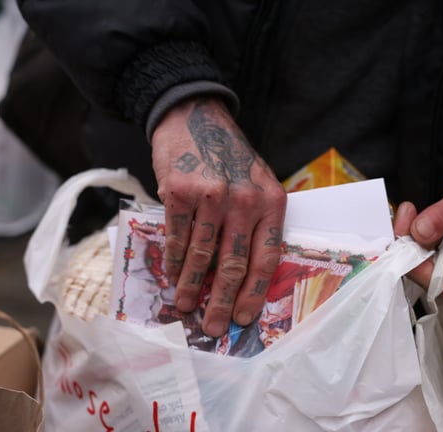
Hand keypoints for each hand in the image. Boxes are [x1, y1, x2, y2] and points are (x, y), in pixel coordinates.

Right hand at [151, 97, 285, 337]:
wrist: (195, 116)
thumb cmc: (229, 155)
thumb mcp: (258, 181)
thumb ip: (257, 221)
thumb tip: (243, 274)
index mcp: (271, 201)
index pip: (266, 258)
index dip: (254, 293)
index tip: (244, 319)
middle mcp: (244, 200)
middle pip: (233, 264)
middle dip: (222, 301)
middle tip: (213, 326)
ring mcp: (210, 196)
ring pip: (201, 255)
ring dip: (191, 286)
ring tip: (186, 306)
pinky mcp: (179, 192)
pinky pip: (176, 237)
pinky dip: (173, 260)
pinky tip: (172, 275)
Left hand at [392, 169, 442, 287]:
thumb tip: (420, 231)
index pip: (442, 281)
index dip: (417, 264)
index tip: (406, 234)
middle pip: (427, 277)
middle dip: (408, 247)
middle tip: (405, 216)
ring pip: (420, 268)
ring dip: (408, 242)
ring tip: (409, 214)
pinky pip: (421, 259)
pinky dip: (411, 241)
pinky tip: (412, 223)